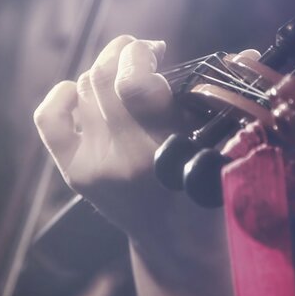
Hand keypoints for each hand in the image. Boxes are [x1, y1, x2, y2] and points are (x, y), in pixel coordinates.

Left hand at [34, 35, 243, 295]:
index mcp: (163, 151)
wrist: (176, 244)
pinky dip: (63, 95)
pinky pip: (51, 119)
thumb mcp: (223, 149)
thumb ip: (225, 100)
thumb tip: (243, 52)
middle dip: (121, 52)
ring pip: (82, 90)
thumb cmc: (209, 193)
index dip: (139, 53)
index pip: (133, 83)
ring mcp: (92, 167)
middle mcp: (121, 159)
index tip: (158, 51)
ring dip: (104, 71)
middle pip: (101, 78)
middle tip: (143, 53)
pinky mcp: (75, 173)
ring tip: (125, 76)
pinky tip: (81, 92)